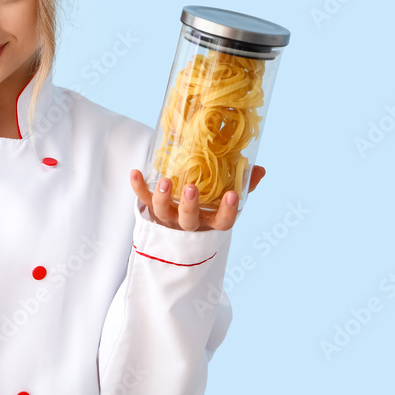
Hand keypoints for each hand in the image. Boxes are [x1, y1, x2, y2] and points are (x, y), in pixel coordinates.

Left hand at [128, 166, 265, 231]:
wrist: (177, 225)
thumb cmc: (208, 207)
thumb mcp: (226, 200)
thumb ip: (243, 185)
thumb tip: (259, 169)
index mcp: (210, 222)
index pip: (223, 222)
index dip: (227, 211)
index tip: (232, 196)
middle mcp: (188, 223)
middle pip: (188, 220)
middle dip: (189, 205)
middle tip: (191, 188)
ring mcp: (168, 218)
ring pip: (163, 212)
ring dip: (162, 197)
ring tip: (164, 181)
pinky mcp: (151, 210)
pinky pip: (142, 200)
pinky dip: (138, 187)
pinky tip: (135, 172)